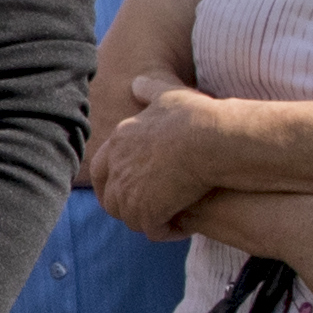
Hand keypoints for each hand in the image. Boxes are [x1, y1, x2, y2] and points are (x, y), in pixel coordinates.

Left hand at [90, 74, 237, 235]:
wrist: (209, 139)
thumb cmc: (194, 116)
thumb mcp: (168, 95)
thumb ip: (149, 91)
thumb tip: (135, 82)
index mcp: (117, 144)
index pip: (103, 172)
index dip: (120, 182)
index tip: (139, 188)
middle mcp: (115, 169)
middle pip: (112, 199)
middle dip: (131, 205)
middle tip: (158, 207)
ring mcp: (127, 193)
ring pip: (131, 217)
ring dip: (151, 219)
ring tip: (175, 216)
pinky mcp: (145, 212)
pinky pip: (153, 230)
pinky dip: (169, 230)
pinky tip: (187, 224)